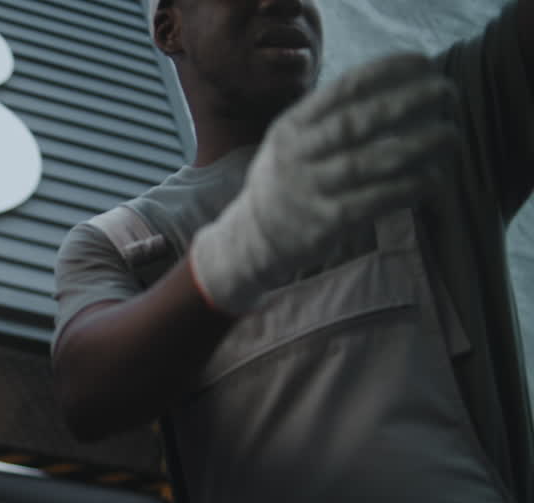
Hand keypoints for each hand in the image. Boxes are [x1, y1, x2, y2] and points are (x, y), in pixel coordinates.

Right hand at [190, 53, 459, 313]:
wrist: (253, 236)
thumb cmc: (286, 180)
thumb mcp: (290, 140)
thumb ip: (327, 117)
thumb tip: (391, 88)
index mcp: (291, 127)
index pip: (341, 90)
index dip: (384, 72)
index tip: (421, 62)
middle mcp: (297, 155)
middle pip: (356, 123)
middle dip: (407, 102)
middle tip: (447, 91)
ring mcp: (309, 189)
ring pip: (368, 162)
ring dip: (417, 147)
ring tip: (451, 135)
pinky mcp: (325, 222)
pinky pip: (373, 201)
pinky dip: (406, 188)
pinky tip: (432, 179)